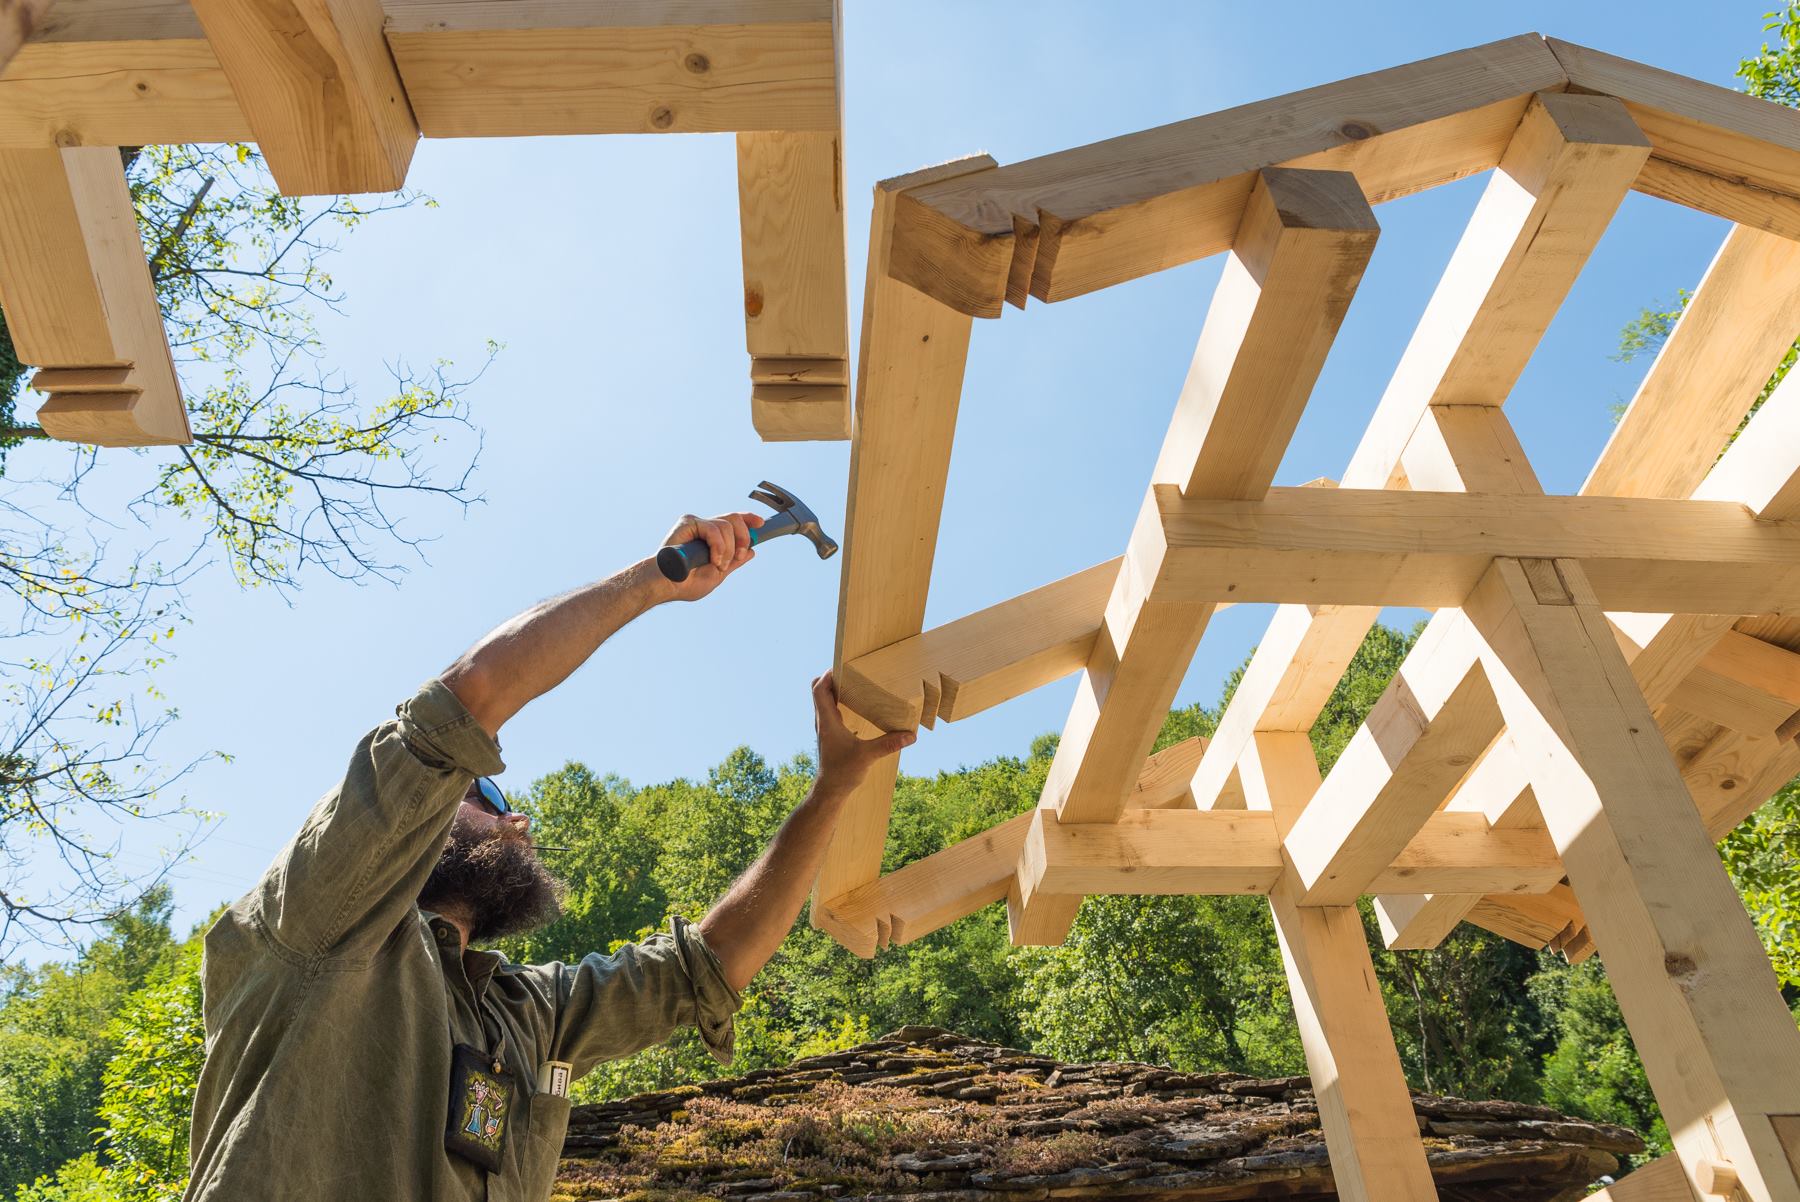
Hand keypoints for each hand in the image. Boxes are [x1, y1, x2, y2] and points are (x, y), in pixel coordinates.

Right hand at [661, 511, 763, 600]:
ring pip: (727, 525)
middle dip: (744, 537)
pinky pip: (714, 529)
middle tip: (740, 555)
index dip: (748, 519)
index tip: (761, 523)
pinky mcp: (688, 522)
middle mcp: (703, 527)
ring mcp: (696, 523)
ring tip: (718, 564)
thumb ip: (734, 562)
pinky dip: (718, 546)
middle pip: (734, 518)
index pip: (733, 521)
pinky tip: (713, 559)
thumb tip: (751, 552)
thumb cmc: (686, 583)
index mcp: (710, 537)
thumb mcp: (718, 574)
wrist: (667, 584)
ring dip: (729, 549)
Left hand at [811, 671, 914, 793]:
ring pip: (823, 701)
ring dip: (834, 689)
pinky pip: (830, 711)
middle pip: (818, 691)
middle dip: (831, 678)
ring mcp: (825, 728)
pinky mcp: (829, 735)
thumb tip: (911, 735)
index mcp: (827, 721)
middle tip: (849, 671)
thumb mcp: (868, 756)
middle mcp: (823, 722)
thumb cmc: (842, 773)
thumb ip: (889, 744)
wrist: (830, 791)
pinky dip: (838, 702)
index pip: (819, 689)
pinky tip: (855, 705)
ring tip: (854, 683)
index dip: (828, 674)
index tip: (842, 665)